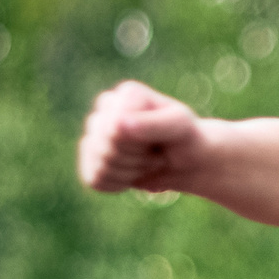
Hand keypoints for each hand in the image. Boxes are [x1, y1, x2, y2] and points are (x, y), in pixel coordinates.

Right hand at [77, 81, 211, 193]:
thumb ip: (153, 123)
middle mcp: (105, 110)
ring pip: (101, 164)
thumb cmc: (184, 138)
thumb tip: (118, 123)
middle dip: (137, 159)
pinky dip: (119, 184)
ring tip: (147, 162)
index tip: (162, 139)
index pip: (114, 127)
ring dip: (131, 172)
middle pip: (105, 147)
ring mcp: (95, 134)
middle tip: (157, 153)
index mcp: (126, 94)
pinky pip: (95, 180)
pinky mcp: (91, 159)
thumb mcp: (179, 127)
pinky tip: (133, 175)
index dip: (140, 143)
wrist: (187, 162)